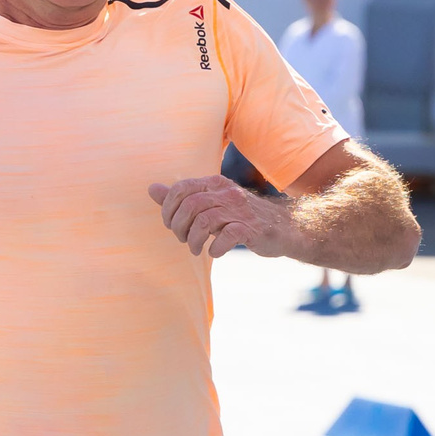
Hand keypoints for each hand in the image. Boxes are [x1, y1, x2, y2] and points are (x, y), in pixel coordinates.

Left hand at [147, 176, 298, 259]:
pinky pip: (227, 236)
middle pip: (190, 205)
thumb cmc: (241, 217)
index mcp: (214, 183)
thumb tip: (151, 189)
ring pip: (205, 221)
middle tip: (183, 239)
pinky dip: (215, 247)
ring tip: (196, 249)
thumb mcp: (211, 203)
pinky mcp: (252, 228)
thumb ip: (182, 198)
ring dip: (194, 239)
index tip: (170, 224)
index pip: (181, 188)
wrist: (283, 228)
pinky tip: (214, 252)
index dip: (168, 209)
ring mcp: (240, 210)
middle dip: (179, 227)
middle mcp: (227, 192)